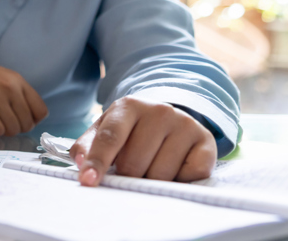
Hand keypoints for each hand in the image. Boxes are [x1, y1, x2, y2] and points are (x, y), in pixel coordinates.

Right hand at [0, 56, 46, 135]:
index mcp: (18, 81)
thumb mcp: (5, 78)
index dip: (33, 121)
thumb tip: (31, 122)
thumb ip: (20, 96)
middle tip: (3, 122)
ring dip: (2, 130)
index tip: (21, 121)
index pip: (41, 111)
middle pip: (26, 124)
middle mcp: (9, 88)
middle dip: (15, 128)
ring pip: (11, 130)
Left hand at [69, 97, 216, 185]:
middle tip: (130, 171)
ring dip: (152, 181)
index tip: (88, 181)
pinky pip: (189, 177)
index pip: (110, 137)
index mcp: (129, 105)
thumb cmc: (133, 130)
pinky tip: (175, 168)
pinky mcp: (207, 141)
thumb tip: (80, 163)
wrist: (170, 119)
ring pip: (161, 174)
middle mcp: (159, 111)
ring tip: (152, 168)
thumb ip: (88, 145)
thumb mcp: (107, 129)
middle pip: (134, 162)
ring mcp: (185, 124)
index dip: (98, 161)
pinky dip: (179, 181)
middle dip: (128, 176)